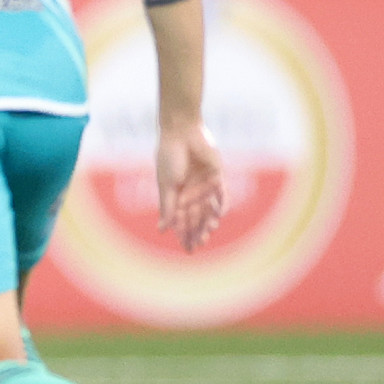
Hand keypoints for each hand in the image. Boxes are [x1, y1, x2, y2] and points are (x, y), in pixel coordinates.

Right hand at [155, 121, 225, 251]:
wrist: (181, 133)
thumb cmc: (169, 157)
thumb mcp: (166, 185)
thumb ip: (167, 208)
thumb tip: (162, 230)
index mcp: (177, 194)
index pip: (181, 219)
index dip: (184, 234)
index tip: (187, 249)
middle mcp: (192, 191)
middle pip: (196, 217)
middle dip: (196, 232)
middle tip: (198, 246)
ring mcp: (205, 184)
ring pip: (209, 208)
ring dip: (208, 221)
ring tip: (208, 232)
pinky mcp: (217, 175)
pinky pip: (222, 194)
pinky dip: (221, 204)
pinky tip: (219, 215)